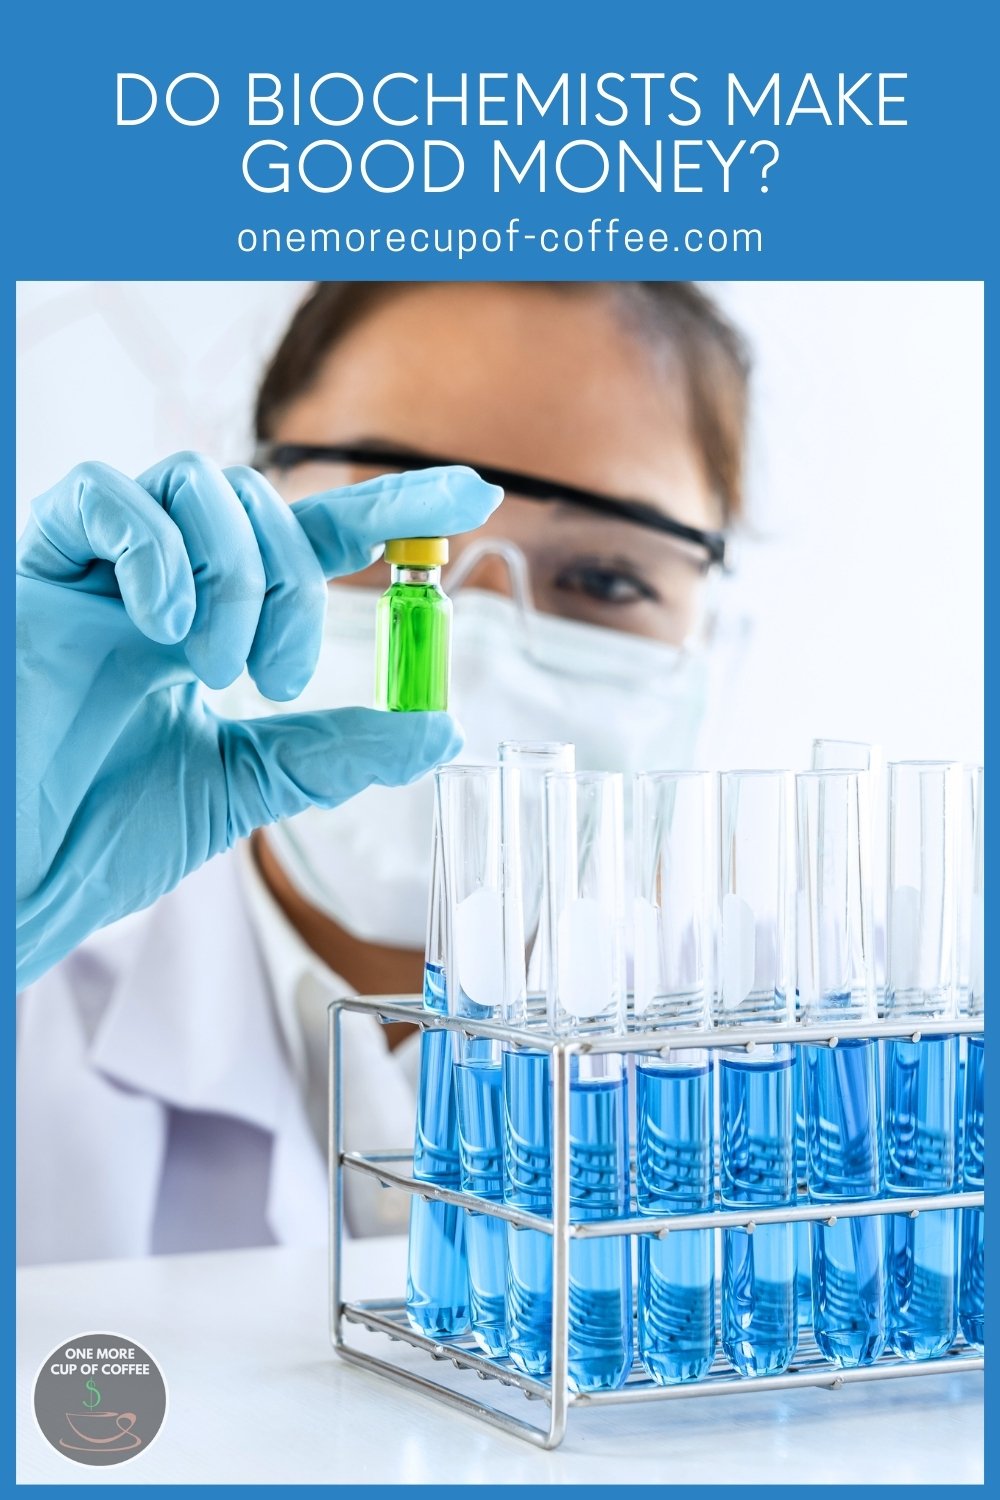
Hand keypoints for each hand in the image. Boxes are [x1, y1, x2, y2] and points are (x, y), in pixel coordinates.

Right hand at [16, 452, 501, 987]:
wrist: (16, 877)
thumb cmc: (101, 834)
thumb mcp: (246, 783)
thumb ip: (337, 750)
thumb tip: (438, 727)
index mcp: (210, 623)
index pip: (312, 538)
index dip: (392, 509)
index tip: (474, 496)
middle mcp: (160, 582)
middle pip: (260, 503)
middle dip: (296, 582)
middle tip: (283, 679)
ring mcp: (97, 571)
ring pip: (195, 482)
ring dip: (235, 573)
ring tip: (220, 667)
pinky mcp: (35, 571)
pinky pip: (103, 499)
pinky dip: (154, 552)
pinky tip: (164, 626)